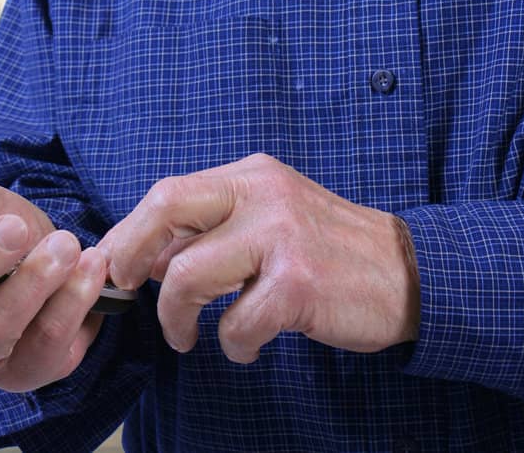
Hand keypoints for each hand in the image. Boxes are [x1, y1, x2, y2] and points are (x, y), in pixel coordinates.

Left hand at [99, 153, 420, 363]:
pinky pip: (236, 322)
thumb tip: (146, 257)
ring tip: (185, 335)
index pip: (166, 192)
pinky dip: (232, 344)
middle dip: (130, 253)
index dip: (128, 230)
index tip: (110, 263)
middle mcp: (262, 195)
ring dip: (175, 316)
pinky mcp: (300, 283)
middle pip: (165, 209)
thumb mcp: (268, 221)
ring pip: (188, 275)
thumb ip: (211, 232)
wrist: (412, 274)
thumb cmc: (328, 251)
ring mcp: (281, 236)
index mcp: (249, 176)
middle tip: (129, 288)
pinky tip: (245, 346)